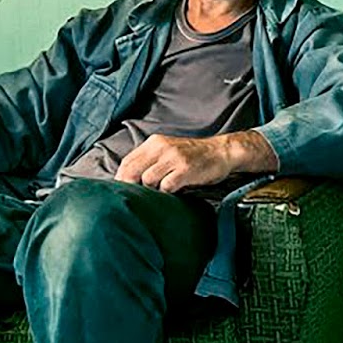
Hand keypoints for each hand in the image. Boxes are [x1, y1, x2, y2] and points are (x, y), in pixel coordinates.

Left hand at [115, 132, 274, 193]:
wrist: (222, 151)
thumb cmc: (194, 156)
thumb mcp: (169, 151)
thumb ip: (150, 160)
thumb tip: (128, 180)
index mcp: (154, 143)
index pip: (127, 161)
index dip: (121, 179)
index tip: (120, 192)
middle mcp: (161, 147)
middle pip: (132, 171)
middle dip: (130, 187)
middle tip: (134, 199)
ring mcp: (174, 158)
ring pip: (148, 180)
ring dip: (151, 191)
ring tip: (159, 194)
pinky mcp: (186, 169)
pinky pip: (166, 187)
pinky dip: (167, 193)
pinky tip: (173, 194)